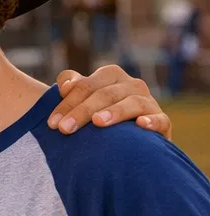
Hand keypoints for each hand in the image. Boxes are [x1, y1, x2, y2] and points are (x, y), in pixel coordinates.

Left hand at [50, 67, 171, 139]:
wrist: (130, 139)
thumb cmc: (98, 115)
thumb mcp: (84, 99)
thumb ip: (73, 88)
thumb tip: (65, 85)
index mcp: (110, 76)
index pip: (86, 85)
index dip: (67, 103)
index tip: (51, 123)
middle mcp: (132, 85)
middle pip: (105, 94)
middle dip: (82, 111)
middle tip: (64, 129)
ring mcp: (149, 102)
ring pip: (132, 103)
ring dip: (114, 112)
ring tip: (98, 122)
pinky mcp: (162, 122)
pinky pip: (160, 119)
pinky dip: (152, 121)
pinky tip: (141, 125)